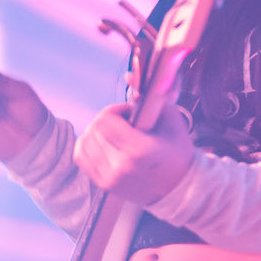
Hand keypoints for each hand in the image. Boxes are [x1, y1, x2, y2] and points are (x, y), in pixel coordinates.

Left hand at [74, 97, 195, 206]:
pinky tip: (104, 144)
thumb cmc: (176, 150)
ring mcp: (111, 178)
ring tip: (116, 135)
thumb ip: (151, 95)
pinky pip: (80, 156)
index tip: (130, 114)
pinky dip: (88, 145)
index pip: (105, 119)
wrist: (179, 186)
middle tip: (124, 124)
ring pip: (84, 141)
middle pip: (94, 129)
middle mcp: (122, 167)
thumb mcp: (170, 118)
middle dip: (107, 120)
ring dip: (97, 133)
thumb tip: (128, 75)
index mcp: (140, 150)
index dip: (116, 110)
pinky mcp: (104, 185)